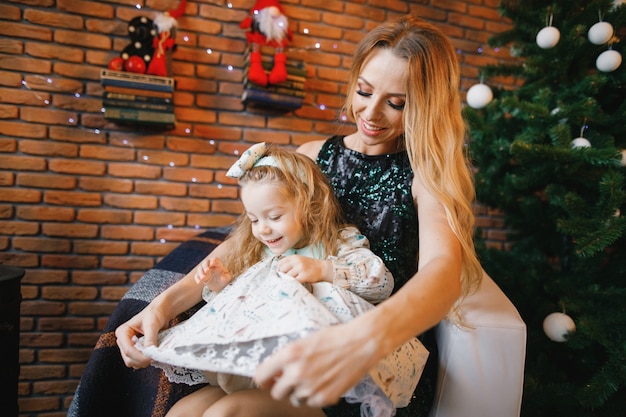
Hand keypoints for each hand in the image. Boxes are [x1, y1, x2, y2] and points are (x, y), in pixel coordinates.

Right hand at [115, 303, 167, 369]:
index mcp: (122, 332)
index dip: (140, 357)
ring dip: (144, 362)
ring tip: (155, 355)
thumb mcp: (152, 325)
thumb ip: (150, 339)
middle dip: (142, 361)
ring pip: (133, 363)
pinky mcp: (135, 351)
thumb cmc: (154, 314)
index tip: (152, 358)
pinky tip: (153, 355)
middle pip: (129, 359)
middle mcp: (123, 341)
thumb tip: (150, 354)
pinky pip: (138, 362)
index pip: (128, 350)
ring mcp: (128, 347)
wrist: (160, 313)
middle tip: (155, 358)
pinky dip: (146, 361)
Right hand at [194, 257, 232, 291]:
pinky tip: (199, 282)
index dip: (213, 261)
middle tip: (206, 271)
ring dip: (200, 273)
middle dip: (205, 266)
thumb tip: (223, 277)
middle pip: (206, 262)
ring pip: (200, 268)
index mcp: (218, 264)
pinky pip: (197, 275)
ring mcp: (205, 271)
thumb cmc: (224, 279)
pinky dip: (197, 278)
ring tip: (203, 278)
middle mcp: (210, 266)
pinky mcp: (201, 276)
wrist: (220, 285)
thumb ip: (226, 277)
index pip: (215, 260)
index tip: (212, 264)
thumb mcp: (228, 278)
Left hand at [254, 319, 378, 407]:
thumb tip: (275, 373)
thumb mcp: (303, 341)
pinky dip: (315, 396)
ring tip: (314, 377)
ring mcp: (310, 387)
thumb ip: (287, 358)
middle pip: (276, 393)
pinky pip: (310, 403)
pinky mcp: (324, 397)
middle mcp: (297, 372)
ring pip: (294, 399)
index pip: (261, 375)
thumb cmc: (333, 338)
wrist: (360, 343)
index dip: (263, 380)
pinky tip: (324, 382)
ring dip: (300, 392)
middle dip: (282, 387)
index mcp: (289, 354)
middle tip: (292, 380)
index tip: (267, 381)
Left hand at [277, 255, 331, 283]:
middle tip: (284, 279)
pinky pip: (294, 281)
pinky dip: (292, 283)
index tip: (280, 274)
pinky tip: (294, 284)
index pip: (280, 262)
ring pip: (287, 276)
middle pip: (282, 269)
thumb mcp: (299, 260)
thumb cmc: (310, 265)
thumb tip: (279, 271)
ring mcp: (300, 268)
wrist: (322, 268)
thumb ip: (290, 263)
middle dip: (282, 275)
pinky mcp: (304, 276)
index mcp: (294, 257)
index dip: (278, 269)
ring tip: (290, 282)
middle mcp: (296, 261)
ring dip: (287, 280)